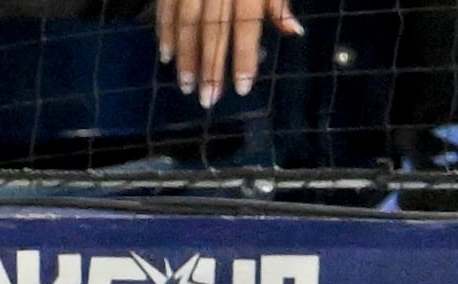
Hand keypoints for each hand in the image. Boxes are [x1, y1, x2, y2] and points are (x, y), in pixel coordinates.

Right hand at [156, 0, 300, 106]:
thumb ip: (276, 1)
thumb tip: (293, 31)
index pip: (245, 24)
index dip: (244, 56)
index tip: (241, 88)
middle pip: (212, 27)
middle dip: (210, 66)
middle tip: (208, 99)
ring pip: (186, 18)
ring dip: (184, 54)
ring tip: (185, 85)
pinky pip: (165, 3)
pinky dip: (164, 28)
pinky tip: (165, 53)